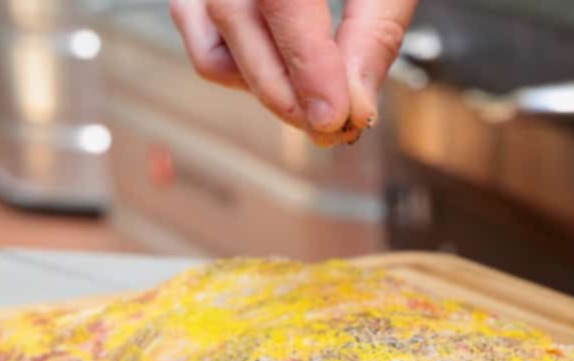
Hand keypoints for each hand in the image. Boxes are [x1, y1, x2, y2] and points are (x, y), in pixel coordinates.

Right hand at [170, 0, 417, 145]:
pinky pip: (198, 33)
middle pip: (235, 19)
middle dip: (287, 91)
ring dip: (264, 87)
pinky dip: (239, 67)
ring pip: (211, 41)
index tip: (336, 117)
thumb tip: (355, 106)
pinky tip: (287, 73)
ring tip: (320, 104)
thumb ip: (375, 33)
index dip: (307, 64)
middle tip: (337, 128)